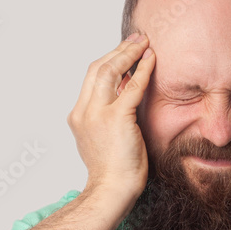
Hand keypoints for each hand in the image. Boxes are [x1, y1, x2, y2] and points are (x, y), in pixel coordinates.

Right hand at [67, 33, 155, 199]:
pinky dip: (143, 69)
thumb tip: (124, 91)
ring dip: (129, 53)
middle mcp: (84, 111)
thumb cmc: (113, 172)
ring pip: (111, 71)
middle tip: (136, 39)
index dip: (109, 61)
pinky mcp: (116, 118)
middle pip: (99, 68)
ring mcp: (97, 114)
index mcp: (78, 116)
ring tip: (144, 42)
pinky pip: (132, 86)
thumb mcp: (105, 138)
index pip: (92, 78)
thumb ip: (109, 115)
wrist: (111, 191)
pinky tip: (152, 58)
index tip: (124, 52)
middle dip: (118, 51)